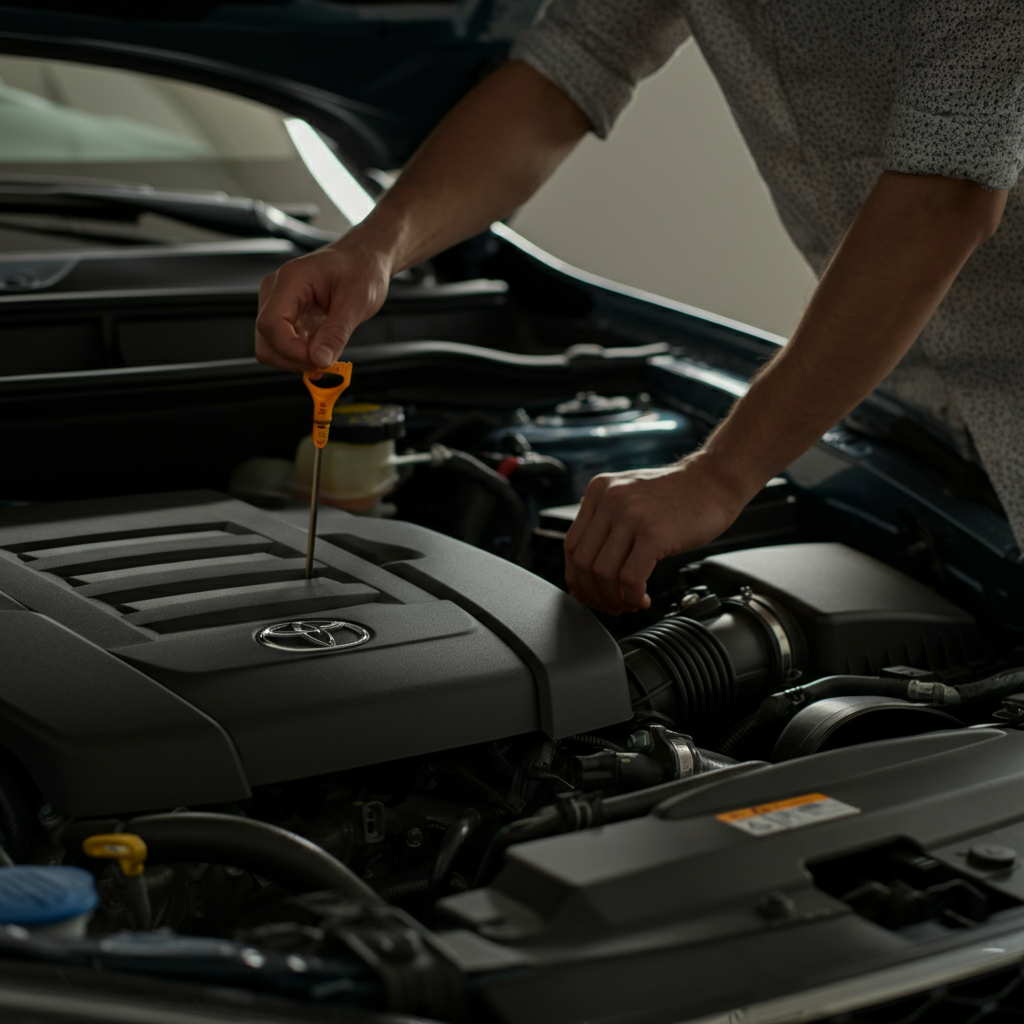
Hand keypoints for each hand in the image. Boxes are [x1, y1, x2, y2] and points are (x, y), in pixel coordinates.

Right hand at [255, 241, 391, 371]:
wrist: (363, 259)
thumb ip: (336, 333)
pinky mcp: (286, 316)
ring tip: (327, 350)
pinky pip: (283, 345)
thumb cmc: (361, 269)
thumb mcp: (357, 301)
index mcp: (291, 279)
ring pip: (271, 348)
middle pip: (266, 341)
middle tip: (326, 359)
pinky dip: (302, 355)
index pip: (271, 324)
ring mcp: (278, 304)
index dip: (292, 350)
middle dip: (295, 359)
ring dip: (299, 359)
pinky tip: (322, 349)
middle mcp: (276, 290)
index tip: (319, 360)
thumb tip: (320, 360)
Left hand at [563, 453, 746, 615]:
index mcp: (598, 492)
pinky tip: (643, 599)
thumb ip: (607, 524)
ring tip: (630, 603)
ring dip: (614, 599)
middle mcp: (609, 500)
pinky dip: (633, 597)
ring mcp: (630, 515)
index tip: (589, 594)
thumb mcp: (631, 497)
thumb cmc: (679, 496)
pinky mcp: (653, 533)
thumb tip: (589, 572)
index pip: (571, 546)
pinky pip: (630, 578)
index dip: (577, 578)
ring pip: (604, 574)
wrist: (715, 480)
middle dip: (594, 594)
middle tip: (611, 606)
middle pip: (583, 563)